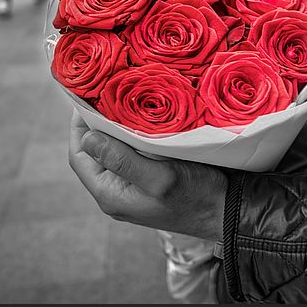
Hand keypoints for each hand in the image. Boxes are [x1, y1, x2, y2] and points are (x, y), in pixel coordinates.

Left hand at [69, 110, 226, 240]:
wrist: (227, 211)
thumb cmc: (196, 196)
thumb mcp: (160, 176)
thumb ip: (122, 160)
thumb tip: (89, 138)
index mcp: (111, 194)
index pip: (79, 157)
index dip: (79, 127)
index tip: (85, 99)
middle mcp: (116, 193)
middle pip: (93, 153)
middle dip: (96, 125)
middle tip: (105, 95)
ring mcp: (132, 187)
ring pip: (112, 153)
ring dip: (113, 130)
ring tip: (121, 103)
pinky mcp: (147, 180)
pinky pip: (130, 155)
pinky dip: (130, 137)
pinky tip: (140, 121)